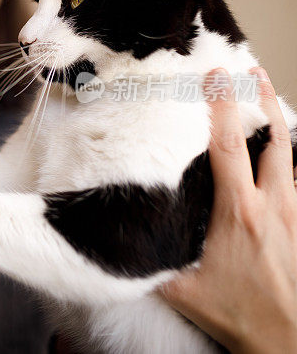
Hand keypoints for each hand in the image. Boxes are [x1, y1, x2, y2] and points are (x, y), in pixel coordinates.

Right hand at [161, 68, 296, 352]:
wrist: (287, 339)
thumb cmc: (236, 314)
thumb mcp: (181, 288)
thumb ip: (152, 259)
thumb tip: (119, 238)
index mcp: (237, 213)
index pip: (229, 147)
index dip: (221, 107)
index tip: (215, 78)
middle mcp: (273, 205)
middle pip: (275, 138)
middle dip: (264, 99)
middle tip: (251, 71)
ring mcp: (295, 213)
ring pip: (293, 155)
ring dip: (280, 123)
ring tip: (268, 95)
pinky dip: (290, 156)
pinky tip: (280, 151)